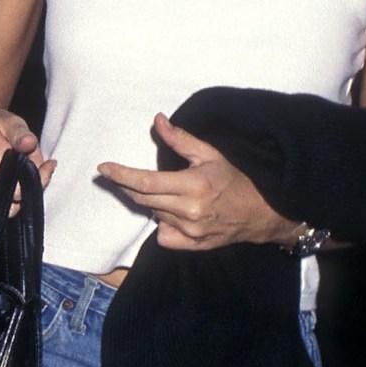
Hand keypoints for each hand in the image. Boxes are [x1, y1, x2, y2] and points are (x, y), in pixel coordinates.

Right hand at [0, 104, 56, 205]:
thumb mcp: (8, 121)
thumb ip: (20, 133)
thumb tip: (29, 143)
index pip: (22, 185)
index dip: (40, 176)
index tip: (49, 163)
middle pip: (20, 195)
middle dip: (32, 180)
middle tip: (32, 160)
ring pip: (14, 202)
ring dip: (23, 187)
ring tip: (20, 167)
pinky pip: (6, 205)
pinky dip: (14, 194)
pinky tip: (13, 177)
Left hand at [97, 114, 301, 251]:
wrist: (261, 214)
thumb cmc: (235, 180)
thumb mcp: (210, 154)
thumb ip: (180, 139)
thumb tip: (157, 121)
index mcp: (193, 185)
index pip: (145, 182)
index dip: (121, 175)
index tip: (104, 168)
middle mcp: (189, 211)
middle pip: (143, 199)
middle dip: (128, 186)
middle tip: (120, 176)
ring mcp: (190, 231)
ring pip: (153, 214)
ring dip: (152, 202)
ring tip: (170, 192)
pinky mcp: (191, 246)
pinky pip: (163, 235)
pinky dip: (163, 223)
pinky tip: (177, 213)